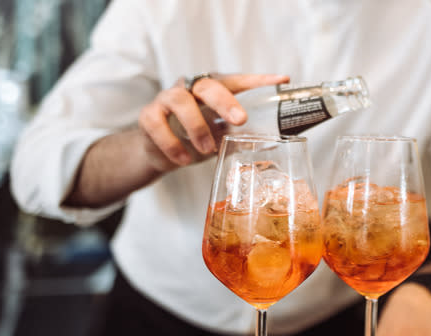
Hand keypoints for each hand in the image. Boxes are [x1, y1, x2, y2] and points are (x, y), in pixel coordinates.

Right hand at [138, 73, 288, 167]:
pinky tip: (185, 160)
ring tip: (207, 149)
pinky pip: (157, 125)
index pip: (238, 80)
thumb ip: (240, 133)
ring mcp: (167, 99)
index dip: (259, 80)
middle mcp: (190, 88)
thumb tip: (273, 142)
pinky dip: (172, 144)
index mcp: (212, 89)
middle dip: (225, 101)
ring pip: (179, 101)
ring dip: (196, 127)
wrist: (160, 151)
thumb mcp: (221, 134)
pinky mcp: (149, 116)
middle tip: (241, 120)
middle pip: (207, 85)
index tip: (282, 81)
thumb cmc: (196, 137)